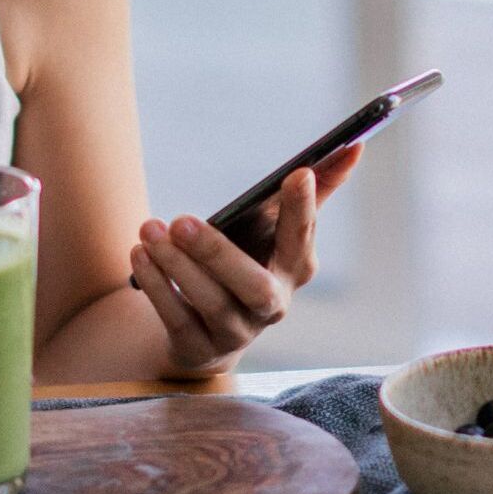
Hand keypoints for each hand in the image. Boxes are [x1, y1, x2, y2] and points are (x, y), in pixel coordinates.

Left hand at [128, 144, 362, 374]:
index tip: (298, 173)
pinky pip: (177, 319)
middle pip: (253, 286)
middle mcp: (271, 306)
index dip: (304, 211)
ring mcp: (237, 332)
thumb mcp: (275, 227)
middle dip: (218, 254)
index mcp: (295, 270)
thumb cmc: (249, 262)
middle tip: (182, 220)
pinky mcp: (199, 347)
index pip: (302, 241)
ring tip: (150, 229)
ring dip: (177, 265)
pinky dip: (157, 286)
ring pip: (211, 303)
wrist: (209, 329)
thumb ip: (313, 191)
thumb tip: (353, 146)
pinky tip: (140, 253)